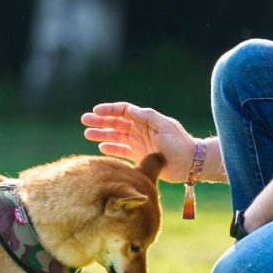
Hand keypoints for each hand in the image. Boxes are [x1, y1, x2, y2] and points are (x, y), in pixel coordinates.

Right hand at [80, 101, 195, 182]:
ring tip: (87, 134)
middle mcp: (139, 130)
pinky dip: (111, 149)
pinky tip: (101, 147)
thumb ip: (147, 116)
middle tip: (84, 121)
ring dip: (101, 135)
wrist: (188, 163)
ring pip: (115, 137)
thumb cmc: (178, 142)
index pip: (123, 111)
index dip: (109, 110)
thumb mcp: (164, 125)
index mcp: (145, 120)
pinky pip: (121, 151)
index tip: (96, 111)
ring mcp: (138, 143)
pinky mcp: (139, 157)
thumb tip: (129, 109)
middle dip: (100, 121)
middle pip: (116, 123)